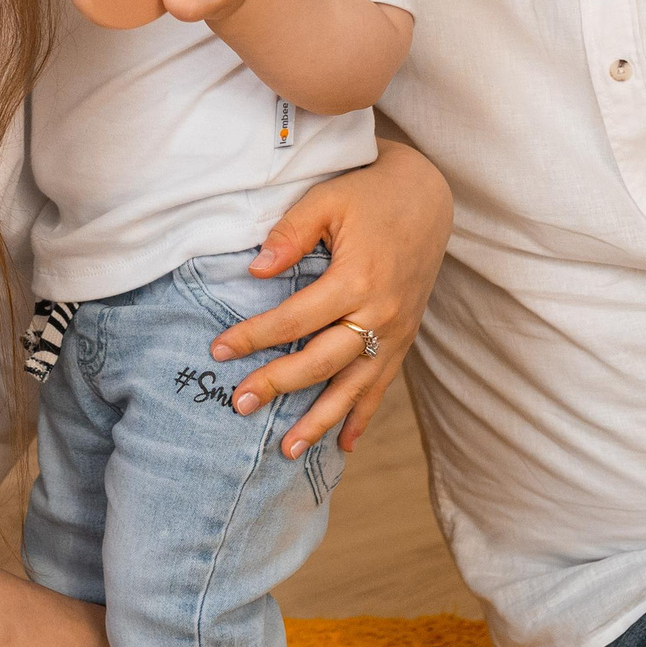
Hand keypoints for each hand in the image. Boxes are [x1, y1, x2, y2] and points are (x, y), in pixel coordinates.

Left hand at [208, 141, 452, 456]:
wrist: (428, 197)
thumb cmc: (370, 194)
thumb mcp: (327, 199)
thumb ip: (291, 234)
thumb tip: (256, 271)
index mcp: (358, 279)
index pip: (296, 319)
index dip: (254, 337)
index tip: (217, 350)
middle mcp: (381, 314)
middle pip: (322, 362)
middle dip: (278, 385)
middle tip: (239, 404)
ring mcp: (396, 331)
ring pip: (354, 387)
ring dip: (321, 420)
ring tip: (288, 452)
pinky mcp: (405, 338)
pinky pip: (382, 385)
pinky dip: (362, 416)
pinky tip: (344, 445)